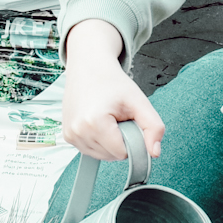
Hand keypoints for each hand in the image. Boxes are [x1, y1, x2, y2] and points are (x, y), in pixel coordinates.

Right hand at [61, 19, 164, 159]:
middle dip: (120, 140)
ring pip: (101, 156)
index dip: (132, 139)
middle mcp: (77, 131)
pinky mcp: (67, 136)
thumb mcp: (139, 101)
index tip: (129, 121)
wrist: (89, 66)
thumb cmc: (112, 81)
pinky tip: (99, 122)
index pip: (122, 153)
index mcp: (95, 123)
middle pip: (111, 156)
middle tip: (118, 117)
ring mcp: (70, 135)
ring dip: (110, 142)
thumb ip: (153, 127)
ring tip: (108, 119)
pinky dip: (99, 141)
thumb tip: (154, 152)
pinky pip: (90, 150)